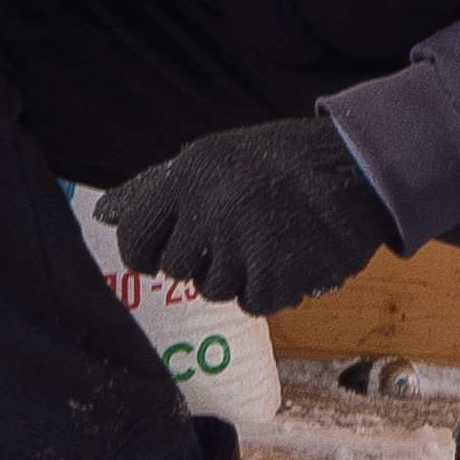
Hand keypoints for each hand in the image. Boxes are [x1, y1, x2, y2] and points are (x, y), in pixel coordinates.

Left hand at [95, 116, 398, 314]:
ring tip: (266, 239)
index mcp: (188, 177)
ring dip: (237, 274)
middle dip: (198, 260)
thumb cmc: (277, 162)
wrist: (357, 167)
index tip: (158, 256)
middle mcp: (209, 213)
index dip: (144, 253)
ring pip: (214, 289)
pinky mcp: (276, 278)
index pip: (135, 238)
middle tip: (231, 237)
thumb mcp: (212, 157)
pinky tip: (288, 255)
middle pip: (175, 268)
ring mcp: (242, 248)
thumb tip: (103, 215)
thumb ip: (157, 189)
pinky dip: (270, 287)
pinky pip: (253, 303)